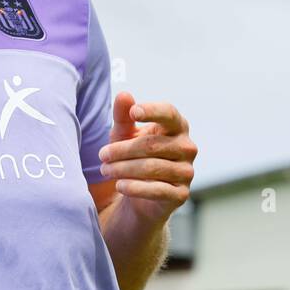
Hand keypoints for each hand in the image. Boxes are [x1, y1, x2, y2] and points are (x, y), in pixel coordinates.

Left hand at [97, 91, 196, 224]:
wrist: (139, 193)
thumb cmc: (134, 155)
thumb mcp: (124, 134)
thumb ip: (123, 115)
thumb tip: (124, 95)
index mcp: (177, 126)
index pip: (169, 113)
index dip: (152, 111)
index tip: (133, 112)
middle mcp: (187, 147)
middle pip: (152, 145)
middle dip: (122, 150)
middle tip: (102, 155)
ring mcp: (187, 171)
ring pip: (152, 167)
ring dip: (123, 169)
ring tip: (105, 169)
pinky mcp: (181, 194)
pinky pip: (157, 190)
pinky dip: (135, 187)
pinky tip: (120, 185)